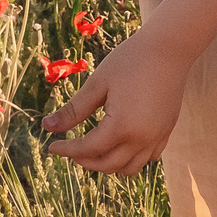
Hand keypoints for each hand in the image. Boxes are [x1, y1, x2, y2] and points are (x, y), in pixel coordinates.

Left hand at [41, 29, 190, 175]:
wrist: (169, 48)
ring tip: (94, 150)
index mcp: (121, 126)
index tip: (52, 147)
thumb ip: (73, 110)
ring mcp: (157, 137)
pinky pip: (148, 158)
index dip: (68, 150)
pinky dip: (131, 158)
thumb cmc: (129, 61)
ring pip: (130, 168)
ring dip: (109, 164)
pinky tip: (119, 144)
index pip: (88, 149)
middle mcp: (141, 138)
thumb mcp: (97, 84)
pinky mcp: (166, 131)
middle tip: (71, 150)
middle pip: (108, 165)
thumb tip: (46, 127)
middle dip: (85, 161)